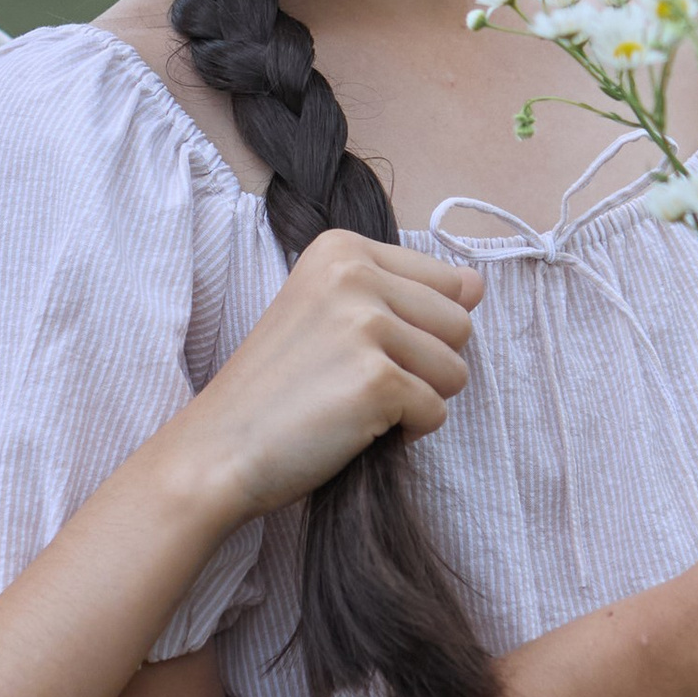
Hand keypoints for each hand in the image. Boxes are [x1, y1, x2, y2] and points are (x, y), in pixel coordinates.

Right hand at [172, 231, 483, 523]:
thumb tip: (478, 285)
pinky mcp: (377, 380)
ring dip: (418, 399)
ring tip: (358, 403)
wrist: (219, 448)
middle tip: (360, 381)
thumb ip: (401, 293)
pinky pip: (437, 412)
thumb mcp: (329, 313)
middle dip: (426, 365)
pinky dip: (406, 433)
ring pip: (456, 371)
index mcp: (341, 248)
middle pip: (460, 324)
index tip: (359, 347)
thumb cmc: (276, 389)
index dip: (418, 330)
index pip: (447, 282)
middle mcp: (354, 273)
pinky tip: (356, 428)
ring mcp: (365, 324)